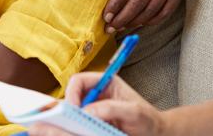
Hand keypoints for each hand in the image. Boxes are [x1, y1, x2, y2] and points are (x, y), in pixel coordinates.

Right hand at [29, 72, 164, 135]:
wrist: (155, 135)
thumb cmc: (148, 120)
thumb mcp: (134, 111)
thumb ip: (112, 108)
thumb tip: (87, 112)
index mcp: (104, 83)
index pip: (78, 81)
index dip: (72, 93)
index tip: (73, 109)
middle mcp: (95, 96)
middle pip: (70, 97)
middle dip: (62, 108)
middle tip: (57, 121)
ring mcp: (92, 111)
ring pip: (69, 113)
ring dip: (64, 120)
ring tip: (59, 130)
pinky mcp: (91, 126)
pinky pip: (75, 126)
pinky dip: (70, 130)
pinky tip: (70, 133)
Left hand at [85, 0, 193, 30]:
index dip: (115, 3)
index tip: (105, 17)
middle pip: (139, 1)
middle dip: (122, 18)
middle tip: (109, 28)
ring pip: (152, 8)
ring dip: (136, 21)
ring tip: (121, 28)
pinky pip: (166, 9)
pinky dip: (153, 19)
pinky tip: (140, 23)